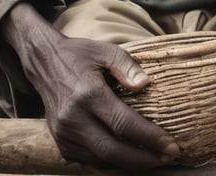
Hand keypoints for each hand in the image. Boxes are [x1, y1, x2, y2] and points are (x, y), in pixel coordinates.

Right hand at [0, 4, 179, 167]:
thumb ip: (126, 65)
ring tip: (155, 160)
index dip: (149, 138)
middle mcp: (74, 118)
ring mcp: (65, 134)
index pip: (123, 124)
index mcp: (88, 93)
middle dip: (144, 160)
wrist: (43, 63)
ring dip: (130, 164)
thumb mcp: (104, 50)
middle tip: (169, 158)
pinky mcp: (61, 143)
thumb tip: (145, 84)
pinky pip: (90, 160)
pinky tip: (130, 157)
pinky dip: (112, 162)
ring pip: (102, 160)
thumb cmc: (78, 55)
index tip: (171, 146)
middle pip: (113, 150)